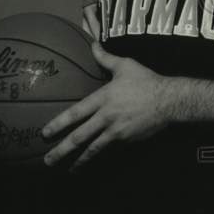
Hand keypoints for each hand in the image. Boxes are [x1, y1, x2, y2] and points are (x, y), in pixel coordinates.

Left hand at [41, 41, 174, 168]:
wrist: (169, 101)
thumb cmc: (146, 81)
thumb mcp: (125, 66)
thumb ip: (105, 58)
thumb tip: (92, 43)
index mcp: (102, 99)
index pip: (75, 113)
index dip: (58, 124)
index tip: (44, 133)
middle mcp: (106, 118)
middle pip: (80, 137)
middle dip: (62, 150)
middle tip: (47, 161)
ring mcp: (117, 132)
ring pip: (93, 149)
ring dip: (79, 161)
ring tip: (68, 170)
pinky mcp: (127, 140)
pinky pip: (110, 149)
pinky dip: (100, 157)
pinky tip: (92, 164)